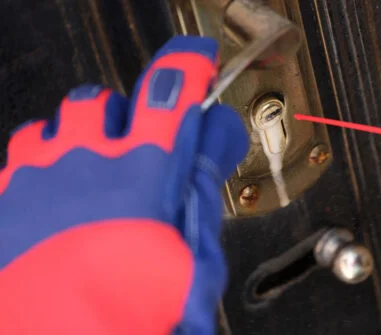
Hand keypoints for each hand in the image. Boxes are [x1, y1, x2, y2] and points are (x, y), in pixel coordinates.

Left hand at [0, 36, 247, 333]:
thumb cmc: (124, 309)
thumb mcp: (192, 259)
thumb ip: (203, 192)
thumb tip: (212, 145)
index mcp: (142, 168)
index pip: (169, 89)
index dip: (187, 64)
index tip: (195, 59)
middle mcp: (84, 158)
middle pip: (98, 100)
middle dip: (118, 113)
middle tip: (130, 142)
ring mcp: (36, 175)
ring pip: (49, 124)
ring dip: (71, 137)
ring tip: (84, 170)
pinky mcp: (2, 198)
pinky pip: (16, 161)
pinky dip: (37, 170)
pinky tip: (50, 199)